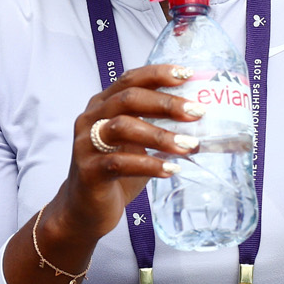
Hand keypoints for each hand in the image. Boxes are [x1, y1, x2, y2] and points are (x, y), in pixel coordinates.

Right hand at [49, 64, 202, 242]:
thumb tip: (198, 118)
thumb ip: (156, 127)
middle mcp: (90, 119)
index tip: (187, 74)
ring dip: (160, 135)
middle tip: (196, 112)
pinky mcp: (88, 171)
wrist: (84, 210)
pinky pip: (119, 162)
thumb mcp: (136, 143)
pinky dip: (149, 165)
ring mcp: (86, 144)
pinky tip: (171, 170)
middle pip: (128, 99)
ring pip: (123, 127)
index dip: (158, 74)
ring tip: (188, 145)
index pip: (130, 80)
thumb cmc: (115, 173)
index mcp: (102, 105)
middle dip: (166, 103)